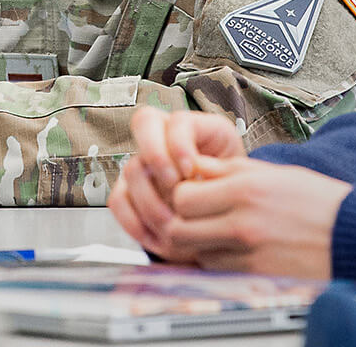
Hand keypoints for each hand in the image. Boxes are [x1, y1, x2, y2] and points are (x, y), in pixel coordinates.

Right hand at [109, 109, 245, 260]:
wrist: (227, 217)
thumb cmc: (233, 192)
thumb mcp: (237, 176)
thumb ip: (217, 172)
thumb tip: (194, 184)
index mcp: (195, 128)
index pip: (175, 119)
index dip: (178, 144)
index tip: (192, 169)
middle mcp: (164, 138)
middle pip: (143, 123)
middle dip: (157, 158)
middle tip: (175, 186)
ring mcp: (145, 164)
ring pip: (130, 169)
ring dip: (150, 198)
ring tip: (172, 221)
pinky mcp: (131, 192)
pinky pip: (118, 200)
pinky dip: (134, 219)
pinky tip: (155, 235)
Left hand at [158, 156, 349, 278]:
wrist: (354, 234)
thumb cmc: (318, 200)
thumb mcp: (273, 172)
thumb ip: (229, 170)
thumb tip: (195, 166)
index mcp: (245, 190)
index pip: (182, 196)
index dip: (181, 194)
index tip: (192, 192)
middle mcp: (242, 223)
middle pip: (179, 229)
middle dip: (181, 221)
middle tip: (194, 215)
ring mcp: (248, 253)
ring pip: (195, 253)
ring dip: (198, 243)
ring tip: (217, 231)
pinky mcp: (256, 276)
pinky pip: (218, 270)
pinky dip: (217, 261)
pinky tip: (233, 248)